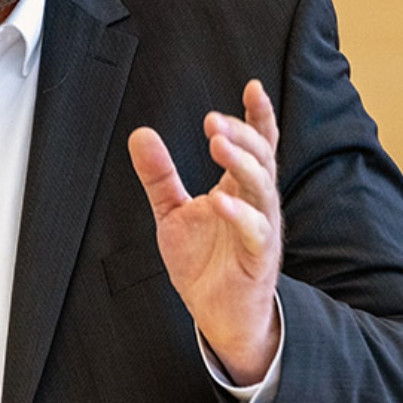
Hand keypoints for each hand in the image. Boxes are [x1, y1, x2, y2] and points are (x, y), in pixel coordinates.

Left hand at [128, 80, 282, 384]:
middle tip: (212, 121)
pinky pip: (254, 231)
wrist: (218, 314)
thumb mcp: (173, 212)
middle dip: (240, 135)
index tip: (252, 88)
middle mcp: (256, 203)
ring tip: (218, 145)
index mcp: (239, 189)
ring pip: (262, 188)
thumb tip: (141, 134)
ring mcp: (261, 229)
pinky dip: (239, 214)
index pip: (257, 144)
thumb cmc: (205, 262)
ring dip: (242, 163)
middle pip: (260, 158)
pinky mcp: (257, 257)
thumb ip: (160, 176)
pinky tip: (220, 200)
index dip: (257, 116)